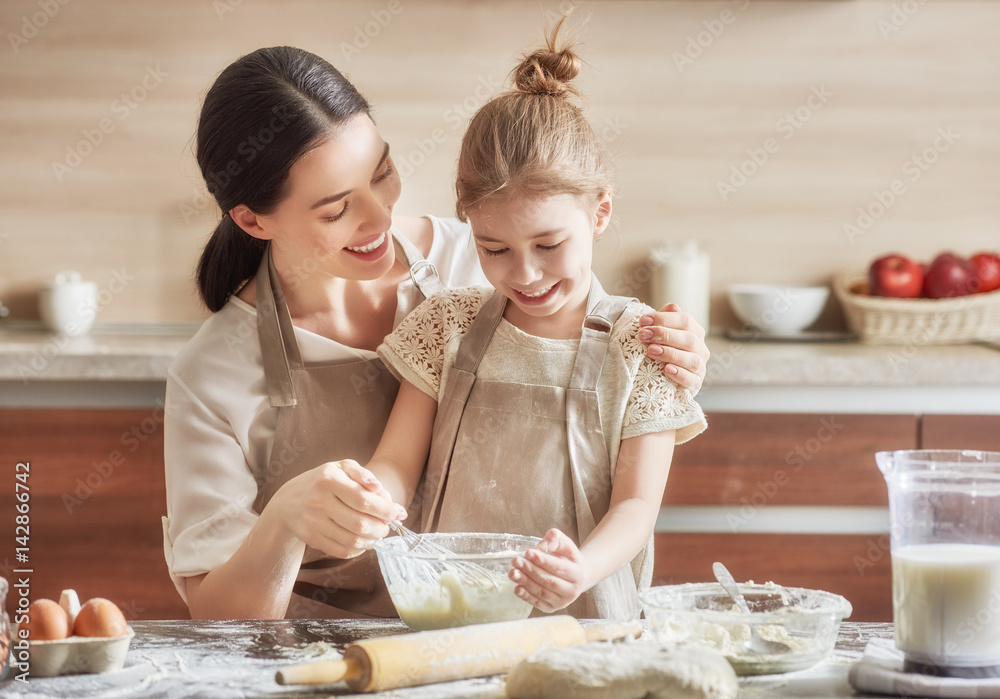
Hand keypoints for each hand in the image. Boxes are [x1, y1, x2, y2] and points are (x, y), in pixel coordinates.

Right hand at [266, 460, 406, 559]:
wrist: (288, 501)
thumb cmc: (322, 482)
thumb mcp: (340, 467)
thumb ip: (362, 474)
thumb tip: (379, 489)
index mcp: (329, 480)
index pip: (364, 500)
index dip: (386, 509)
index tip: (399, 512)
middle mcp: (319, 501)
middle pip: (360, 523)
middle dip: (381, 528)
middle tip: (387, 525)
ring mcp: (314, 522)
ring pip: (352, 540)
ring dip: (372, 540)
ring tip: (378, 534)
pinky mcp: (312, 538)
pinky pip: (341, 550)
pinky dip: (358, 550)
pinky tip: (364, 542)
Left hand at [509, 529, 589, 612]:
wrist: (576, 577)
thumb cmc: (568, 559)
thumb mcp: (566, 545)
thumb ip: (555, 538)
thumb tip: (541, 544)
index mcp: (578, 573)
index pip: (558, 567)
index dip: (542, 560)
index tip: (528, 552)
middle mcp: (572, 590)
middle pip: (549, 581)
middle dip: (530, 570)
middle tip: (516, 560)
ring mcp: (562, 601)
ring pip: (542, 592)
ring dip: (525, 582)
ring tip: (513, 572)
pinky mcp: (552, 608)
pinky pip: (538, 603)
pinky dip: (526, 597)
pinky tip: (517, 588)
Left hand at [638, 303, 709, 394]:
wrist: (663, 380)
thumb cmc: (662, 351)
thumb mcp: (661, 334)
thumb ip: (665, 320)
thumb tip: (672, 306)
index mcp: (694, 332)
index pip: (685, 320)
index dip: (664, 319)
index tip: (643, 320)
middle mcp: (700, 349)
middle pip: (689, 339)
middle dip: (665, 335)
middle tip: (643, 334)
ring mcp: (700, 368)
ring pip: (692, 359)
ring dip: (671, 354)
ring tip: (651, 350)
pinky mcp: (695, 384)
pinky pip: (692, 380)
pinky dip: (680, 374)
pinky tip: (667, 369)